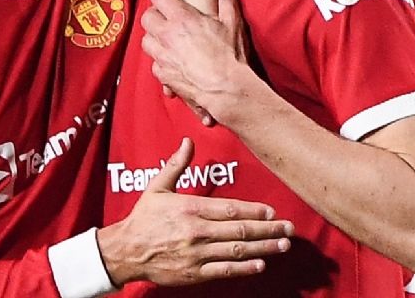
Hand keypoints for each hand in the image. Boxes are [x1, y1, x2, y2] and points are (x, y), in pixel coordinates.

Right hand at [97, 138, 292, 286]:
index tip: (272, 211)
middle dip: (268, 229)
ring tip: (283, 245)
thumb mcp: (156, 187)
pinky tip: (260, 264)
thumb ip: (176, 165)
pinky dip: (244, 268)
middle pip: (240, 230)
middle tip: (289, 228)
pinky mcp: (194, 272)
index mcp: (189, 208)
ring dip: (263, 248)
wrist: (125, 251)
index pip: (230, 209)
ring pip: (237, 251)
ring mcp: (197, 253)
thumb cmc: (143, 218)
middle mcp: (196, 231)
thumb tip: (188, 141)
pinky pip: (224, 270)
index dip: (254, 211)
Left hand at [157, 0, 220, 124]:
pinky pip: (154, 64)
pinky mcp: (164, 75)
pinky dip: (160, 61)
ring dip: (154, 38)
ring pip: (146, 41)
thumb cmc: (229, 57)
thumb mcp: (232, 23)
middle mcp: (167, 36)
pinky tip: (171, 61)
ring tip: (166, 39)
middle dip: (154, 15)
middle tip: (165, 16)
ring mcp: (163, 57)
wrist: (225, 89)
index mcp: (182, 19)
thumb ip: (227, 0)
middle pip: (147, 18)